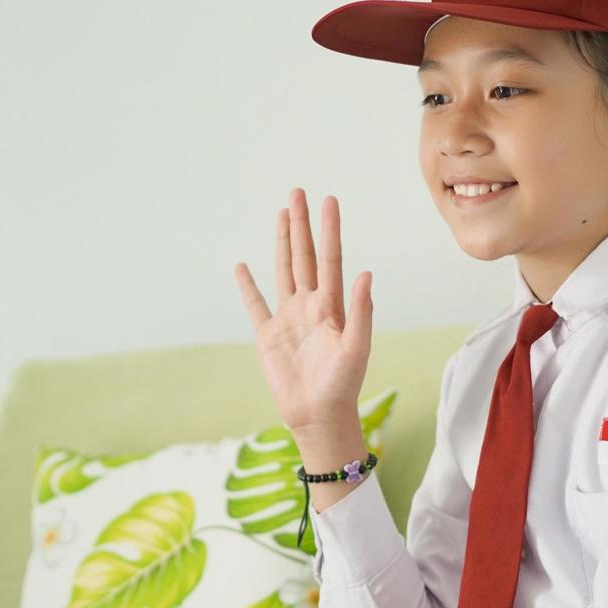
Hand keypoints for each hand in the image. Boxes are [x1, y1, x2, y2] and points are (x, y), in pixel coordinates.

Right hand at [234, 188, 372, 437]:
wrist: (319, 416)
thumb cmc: (343, 385)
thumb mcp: (357, 348)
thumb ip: (361, 311)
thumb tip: (365, 273)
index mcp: (332, 306)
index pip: (330, 258)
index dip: (329, 229)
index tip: (328, 200)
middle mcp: (309, 305)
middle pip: (304, 256)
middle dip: (301, 224)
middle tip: (298, 192)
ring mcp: (288, 319)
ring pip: (283, 271)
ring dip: (281, 243)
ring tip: (281, 214)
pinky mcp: (268, 337)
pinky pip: (255, 305)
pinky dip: (248, 286)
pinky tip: (242, 266)